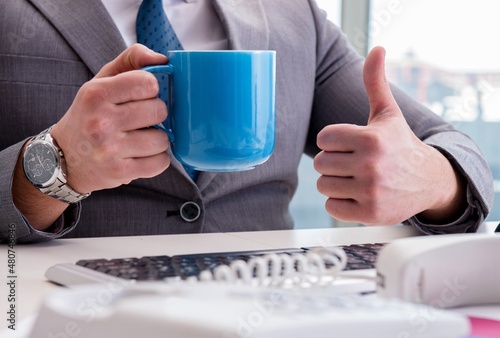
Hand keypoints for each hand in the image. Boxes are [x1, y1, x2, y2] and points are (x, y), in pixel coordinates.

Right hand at [51, 44, 170, 193]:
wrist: (62, 157)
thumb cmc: (89, 115)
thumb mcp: (101, 82)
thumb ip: (131, 61)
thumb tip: (162, 58)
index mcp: (97, 94)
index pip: (147, 82)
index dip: (151, 89)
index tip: (143, 95)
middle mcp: (101, 122)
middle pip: (159, 111)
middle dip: (156, 114)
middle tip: (142, 119)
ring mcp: (110, 149)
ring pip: (162, 139)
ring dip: (157, 139)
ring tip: (140, 138)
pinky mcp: (119, 172)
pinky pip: (160, 162)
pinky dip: (157, 159)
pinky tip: (142, 154)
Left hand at [314, 46, 465, 224]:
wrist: (428, 180)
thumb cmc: (399, 144)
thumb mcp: (388, 113)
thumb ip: (375, 82)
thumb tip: (376, 48)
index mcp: (370, 138)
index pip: (323, 139)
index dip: (333, 141)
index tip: (349, 144)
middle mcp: (370, 165)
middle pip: (320, 163)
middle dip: (333, 162)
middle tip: (354, 162)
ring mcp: (370, 191)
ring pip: (322, 185)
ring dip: (334, 182)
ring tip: (356, 178)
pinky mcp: (369, 213)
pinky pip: (331, 207)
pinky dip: (340, 202)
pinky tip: (358, 195)